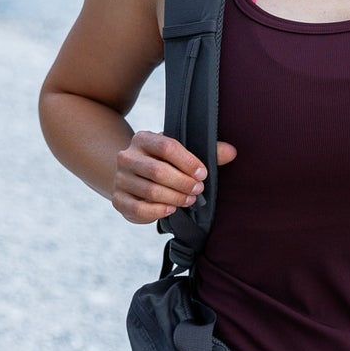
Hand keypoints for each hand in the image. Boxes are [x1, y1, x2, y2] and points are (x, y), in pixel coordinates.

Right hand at [112, 132, 236, 224]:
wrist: (133, 176)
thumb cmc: (164, 163)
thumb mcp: (182, 153)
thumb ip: (208, 151)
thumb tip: (231, 152)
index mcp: (143, 139)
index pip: (166, 147)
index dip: (188, 161)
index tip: (203, 173)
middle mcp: (127, 156)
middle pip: (158, 171)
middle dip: (183, 183)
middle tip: (198, 190)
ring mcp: (120, 179)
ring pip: (150, 192)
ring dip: (175, 198)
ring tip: (189, 200)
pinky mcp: (118, 200)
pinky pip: (139, 209)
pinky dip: (158, 211)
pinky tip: (172, 209)